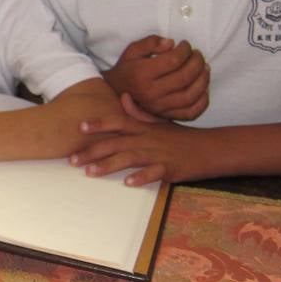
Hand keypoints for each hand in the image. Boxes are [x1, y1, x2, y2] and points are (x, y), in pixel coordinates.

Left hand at [70, 109, 197, 185]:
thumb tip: (122, 98)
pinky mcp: (169, 168)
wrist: (209, 149)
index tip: (80, 127)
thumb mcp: (159, 122)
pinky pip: (153, 173)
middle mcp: (147, 139)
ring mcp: (157, 154)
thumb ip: (139, 112)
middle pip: (116, 143)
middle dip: (92, 151)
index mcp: (144, 127)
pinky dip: (141, 177)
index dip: (99, 123)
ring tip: (90, 173)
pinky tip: (128, 183)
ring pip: (129, 158)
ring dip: (109, 165)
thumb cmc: (180, 137)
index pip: (118, 121)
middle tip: (71, 160)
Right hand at [103, 35, 209, 121]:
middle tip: (197, 54)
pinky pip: (190, 113)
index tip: (185, 44)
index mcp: (141, 74)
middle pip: (184, 77)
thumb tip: (171, 43)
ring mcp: (159, 108)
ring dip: (203, 80)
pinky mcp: (165, 117)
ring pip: (190, 95)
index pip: (173, 60)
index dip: (185, 50)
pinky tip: (204, 89)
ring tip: (204, 68)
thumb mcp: (131, 51)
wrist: (114, 95)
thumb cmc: (126, 70)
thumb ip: (150, 43)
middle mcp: (150, 93)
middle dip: (197, 62)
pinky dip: (202, 102)